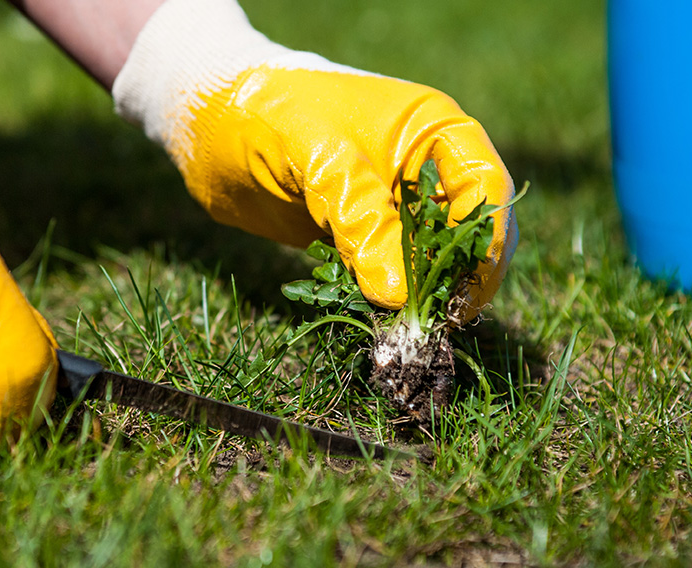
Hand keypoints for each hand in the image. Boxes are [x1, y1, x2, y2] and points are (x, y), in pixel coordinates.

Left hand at [114, 0, 516, 314]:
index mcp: (433, 129)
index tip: (463, 293)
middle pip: (468, 232)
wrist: (207, 122)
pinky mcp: (361, 232)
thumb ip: (362, 220)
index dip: (483, 243)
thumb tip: (398, 296)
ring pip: (431, 259)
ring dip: (421, 294)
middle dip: (457, 277)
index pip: (485, 189)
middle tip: (432, 321)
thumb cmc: (266, 115)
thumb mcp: (319, 159)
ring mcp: (393, 203)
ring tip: (401, 327)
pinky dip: (386, 297)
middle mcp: (424, 167)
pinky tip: (374, 316)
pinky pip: (389, 272)